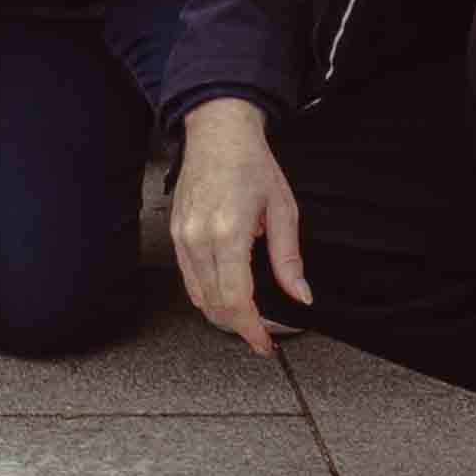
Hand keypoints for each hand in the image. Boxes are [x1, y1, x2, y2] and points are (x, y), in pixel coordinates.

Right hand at [165, 94, 312, 349]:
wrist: (217, 132)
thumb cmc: (252, 164)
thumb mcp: (284, 209)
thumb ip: (289, 258)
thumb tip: (301, 296)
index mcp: (229, 232)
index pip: (236, 300)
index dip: (251, 329)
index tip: (265, 343)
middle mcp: (199, 238)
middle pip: (215, 305)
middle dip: (240, 327)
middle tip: (262, 333)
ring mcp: (182, 237)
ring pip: (198, 297)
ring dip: (223, 314)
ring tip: (247, 316)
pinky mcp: (175, 234)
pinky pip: (188, 279)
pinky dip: (207, 294)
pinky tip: (227, 292)